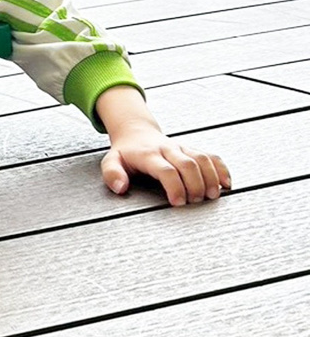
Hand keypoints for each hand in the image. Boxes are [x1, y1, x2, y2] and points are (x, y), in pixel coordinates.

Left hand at [95, 86, 230, 205]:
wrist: (136, 133)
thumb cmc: (125, 153)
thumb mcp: (110, 162)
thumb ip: (112, 174)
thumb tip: (120, 187)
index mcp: (148, 155)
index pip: (166, 170)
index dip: (175, 186)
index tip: (178, 203)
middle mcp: (168, 149)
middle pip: (188, 165)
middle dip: (195, 185)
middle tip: (196, 202)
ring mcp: (182, 148)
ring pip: (202, 158)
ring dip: (211, 178)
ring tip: (213, 196)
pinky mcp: (192, 149)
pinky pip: (211, 156)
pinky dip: (221, 169)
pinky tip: (226, 183)